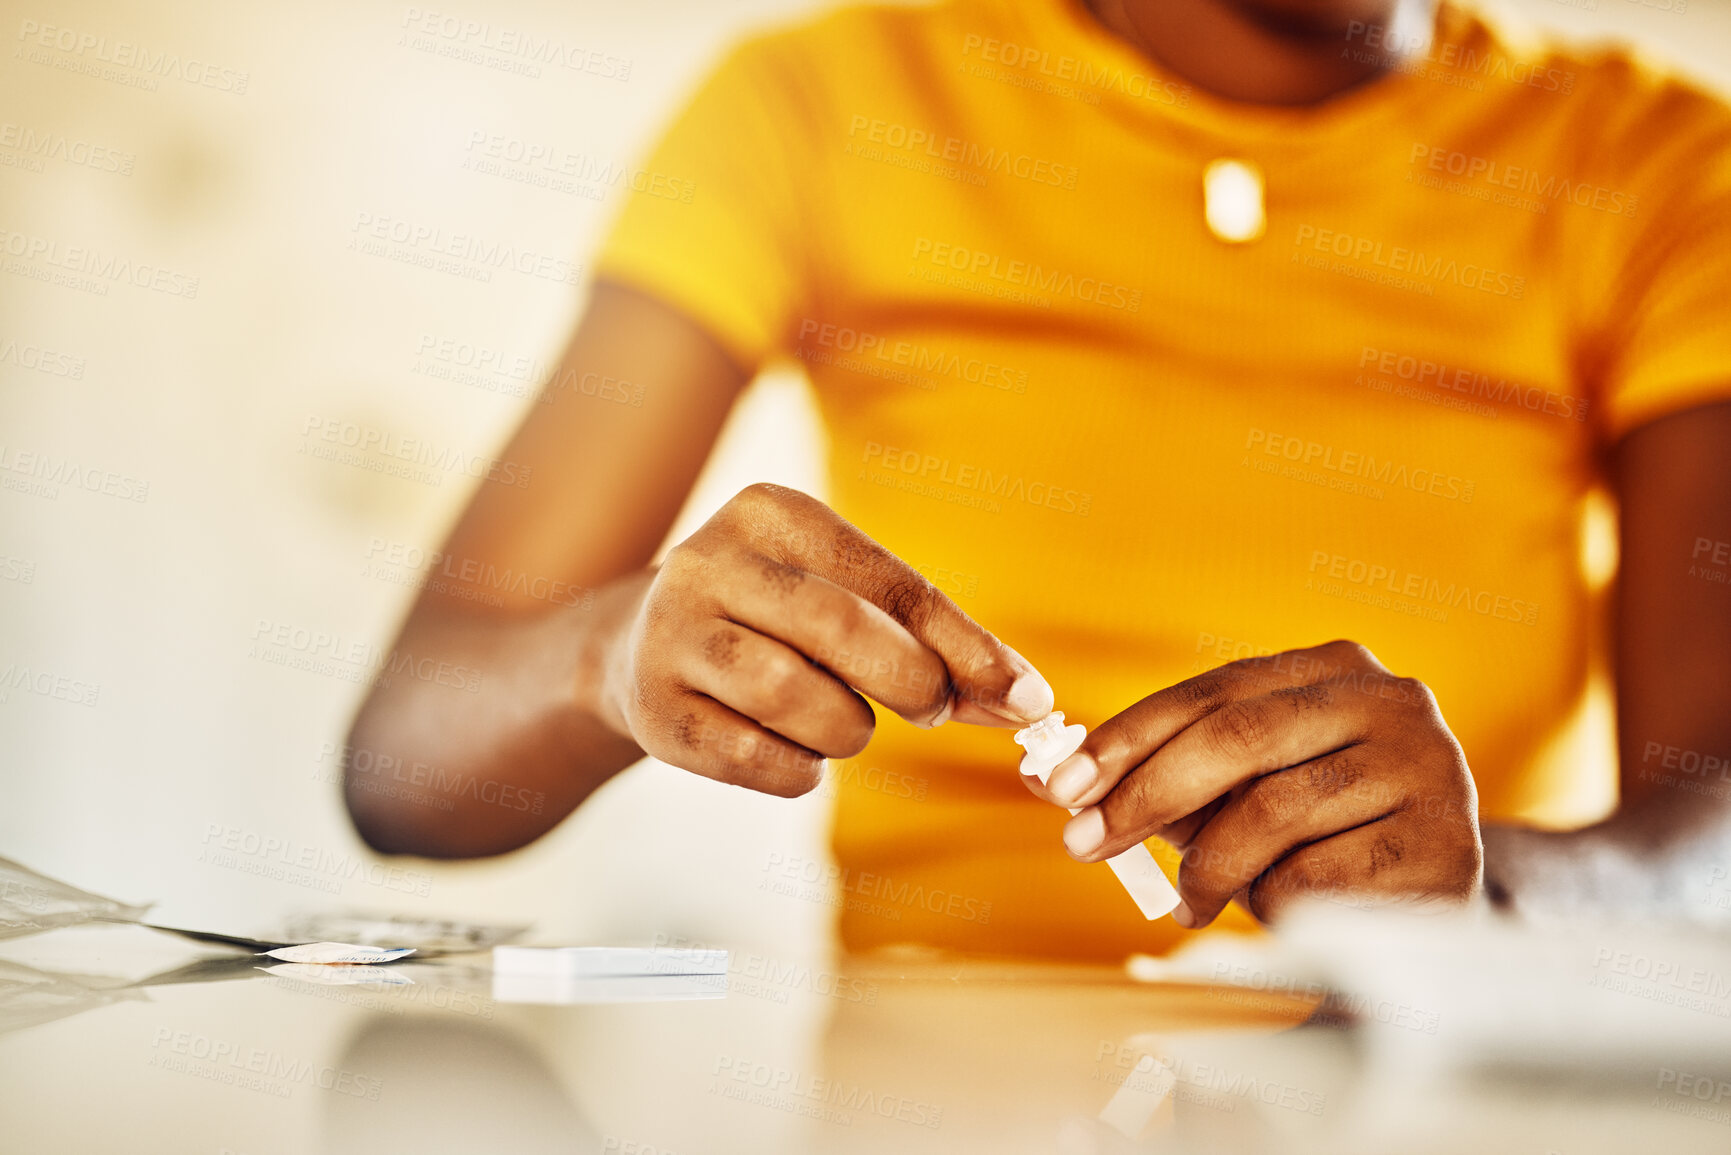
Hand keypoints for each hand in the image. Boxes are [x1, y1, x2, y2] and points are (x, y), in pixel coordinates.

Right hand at [595, 483, 1052, 793]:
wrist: (635, 650)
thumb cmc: (774, 621)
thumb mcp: (841, 596)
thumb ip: (929, 639)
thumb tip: (1024, 701)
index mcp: (771, 512)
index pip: (891, 580)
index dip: (967, 646)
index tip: (1028, 699)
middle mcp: (710, 561)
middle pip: (842, 629)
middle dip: (914, 683)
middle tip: (935, 712)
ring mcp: (671, 636)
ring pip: (796, 697)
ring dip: (847, 730)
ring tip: (842, 723)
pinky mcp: (656, 713)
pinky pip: (759, 761)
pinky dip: (800, 772)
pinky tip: (795, 752)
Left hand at [1028, 640, 1480, 925]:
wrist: (1436, 907)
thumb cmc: (1321, 836)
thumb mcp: (1252, 788)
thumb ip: (1178, 775)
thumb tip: (1069, 782)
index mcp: (1334, 667)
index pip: (1211, 692)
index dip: (1127, 737)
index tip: (1059, 782)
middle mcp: (1389, 700)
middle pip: (1238, 737)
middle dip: (1145, 794)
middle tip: (1081, 841)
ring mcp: (1426, 768)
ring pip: (1272, 811)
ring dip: (1211, 866)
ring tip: (1192, 898)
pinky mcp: (1443, 845)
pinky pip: (1317, 877)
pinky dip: (1274, 902)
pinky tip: (1278, 912)